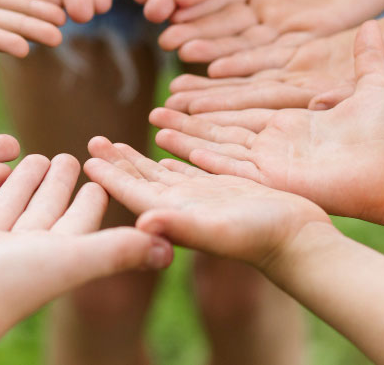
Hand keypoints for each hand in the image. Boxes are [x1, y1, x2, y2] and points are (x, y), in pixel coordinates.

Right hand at [0, 153, 172, 355]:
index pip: (78, 224)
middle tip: (69, 155)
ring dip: (19, 184)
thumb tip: (169, 251)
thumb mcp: (68, 260)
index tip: (105, 178)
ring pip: (4, 208)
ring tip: (32, 156)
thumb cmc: (4, 286)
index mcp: (49, 258)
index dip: (92, 202)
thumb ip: (116, 250)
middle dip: (57, 185)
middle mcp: (15, 255)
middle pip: (43, 212)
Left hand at [83, 137, 329, 270]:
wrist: (298, 241)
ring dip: (136, 159)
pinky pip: (187, 170)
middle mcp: (182, 206)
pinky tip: (161, 152)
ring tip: (115, 143)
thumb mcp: (217, 230)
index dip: (108, 175)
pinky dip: (169, 158)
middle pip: (140, 180)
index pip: (132, 191)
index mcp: (174, 213)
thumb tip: (140, 222)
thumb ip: (179, 225)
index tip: (84, 157)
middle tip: (91, 141)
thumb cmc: (260, 237)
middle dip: (115, 162)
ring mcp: (201, 199)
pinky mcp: (221, 191)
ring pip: (160, 174)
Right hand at [151, 22, 383, 224]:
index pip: (247, 91)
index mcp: (295, 110)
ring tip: (157, 126)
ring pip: (222, 142)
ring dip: (189, 136)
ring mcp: (275, 157)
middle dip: (192, 112)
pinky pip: (233, 165)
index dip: (219, 83)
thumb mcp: (380, 83)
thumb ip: (370, 56)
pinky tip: (177, 150)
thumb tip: (375, 25)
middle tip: (157, 104)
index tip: (188, 68)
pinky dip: (205, 158)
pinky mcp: (276, 177)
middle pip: (226, 119)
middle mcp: (278, 135)